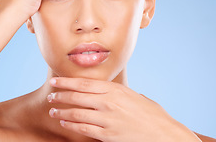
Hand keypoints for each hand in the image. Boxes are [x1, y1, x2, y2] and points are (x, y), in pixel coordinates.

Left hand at [47, 77, 200, 141]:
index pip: (84, 83)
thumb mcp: (135, 96)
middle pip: (77, 96)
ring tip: (53, 110)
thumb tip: (107, 90)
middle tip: (50, 96)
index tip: (55, 80)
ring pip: (77, 113)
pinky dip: (71, 125)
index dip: (66, 82)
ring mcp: (108, 119)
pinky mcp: (108, 135)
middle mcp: (109, 102)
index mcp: (115, 90)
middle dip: (60, 95)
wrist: (165, 134)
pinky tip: (64, 123)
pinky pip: (84, 128)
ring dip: (62, 111)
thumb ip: (118, 92)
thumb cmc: (152, 114)